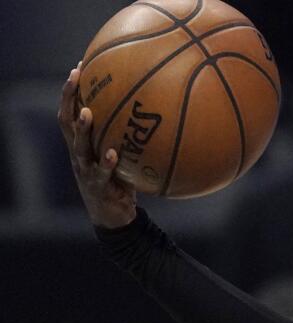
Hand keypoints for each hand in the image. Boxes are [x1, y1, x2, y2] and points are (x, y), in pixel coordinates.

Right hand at [57, 65, 136, 227]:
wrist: (114, 216)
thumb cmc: (121, 180)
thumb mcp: (123, 155)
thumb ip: (129, 137)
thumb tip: (155, 114)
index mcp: (83, 143)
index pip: (71, 111)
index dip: (71, 90)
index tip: (79, 66)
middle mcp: (79, 153)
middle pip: (67, 121)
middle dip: (69, 97)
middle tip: (75, 77)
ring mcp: (85, 169)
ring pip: (78, 146)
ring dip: (83, 128)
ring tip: (87, 112)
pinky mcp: (97, 186)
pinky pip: (101, 173)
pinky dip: (106, 163)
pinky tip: (112, 153)